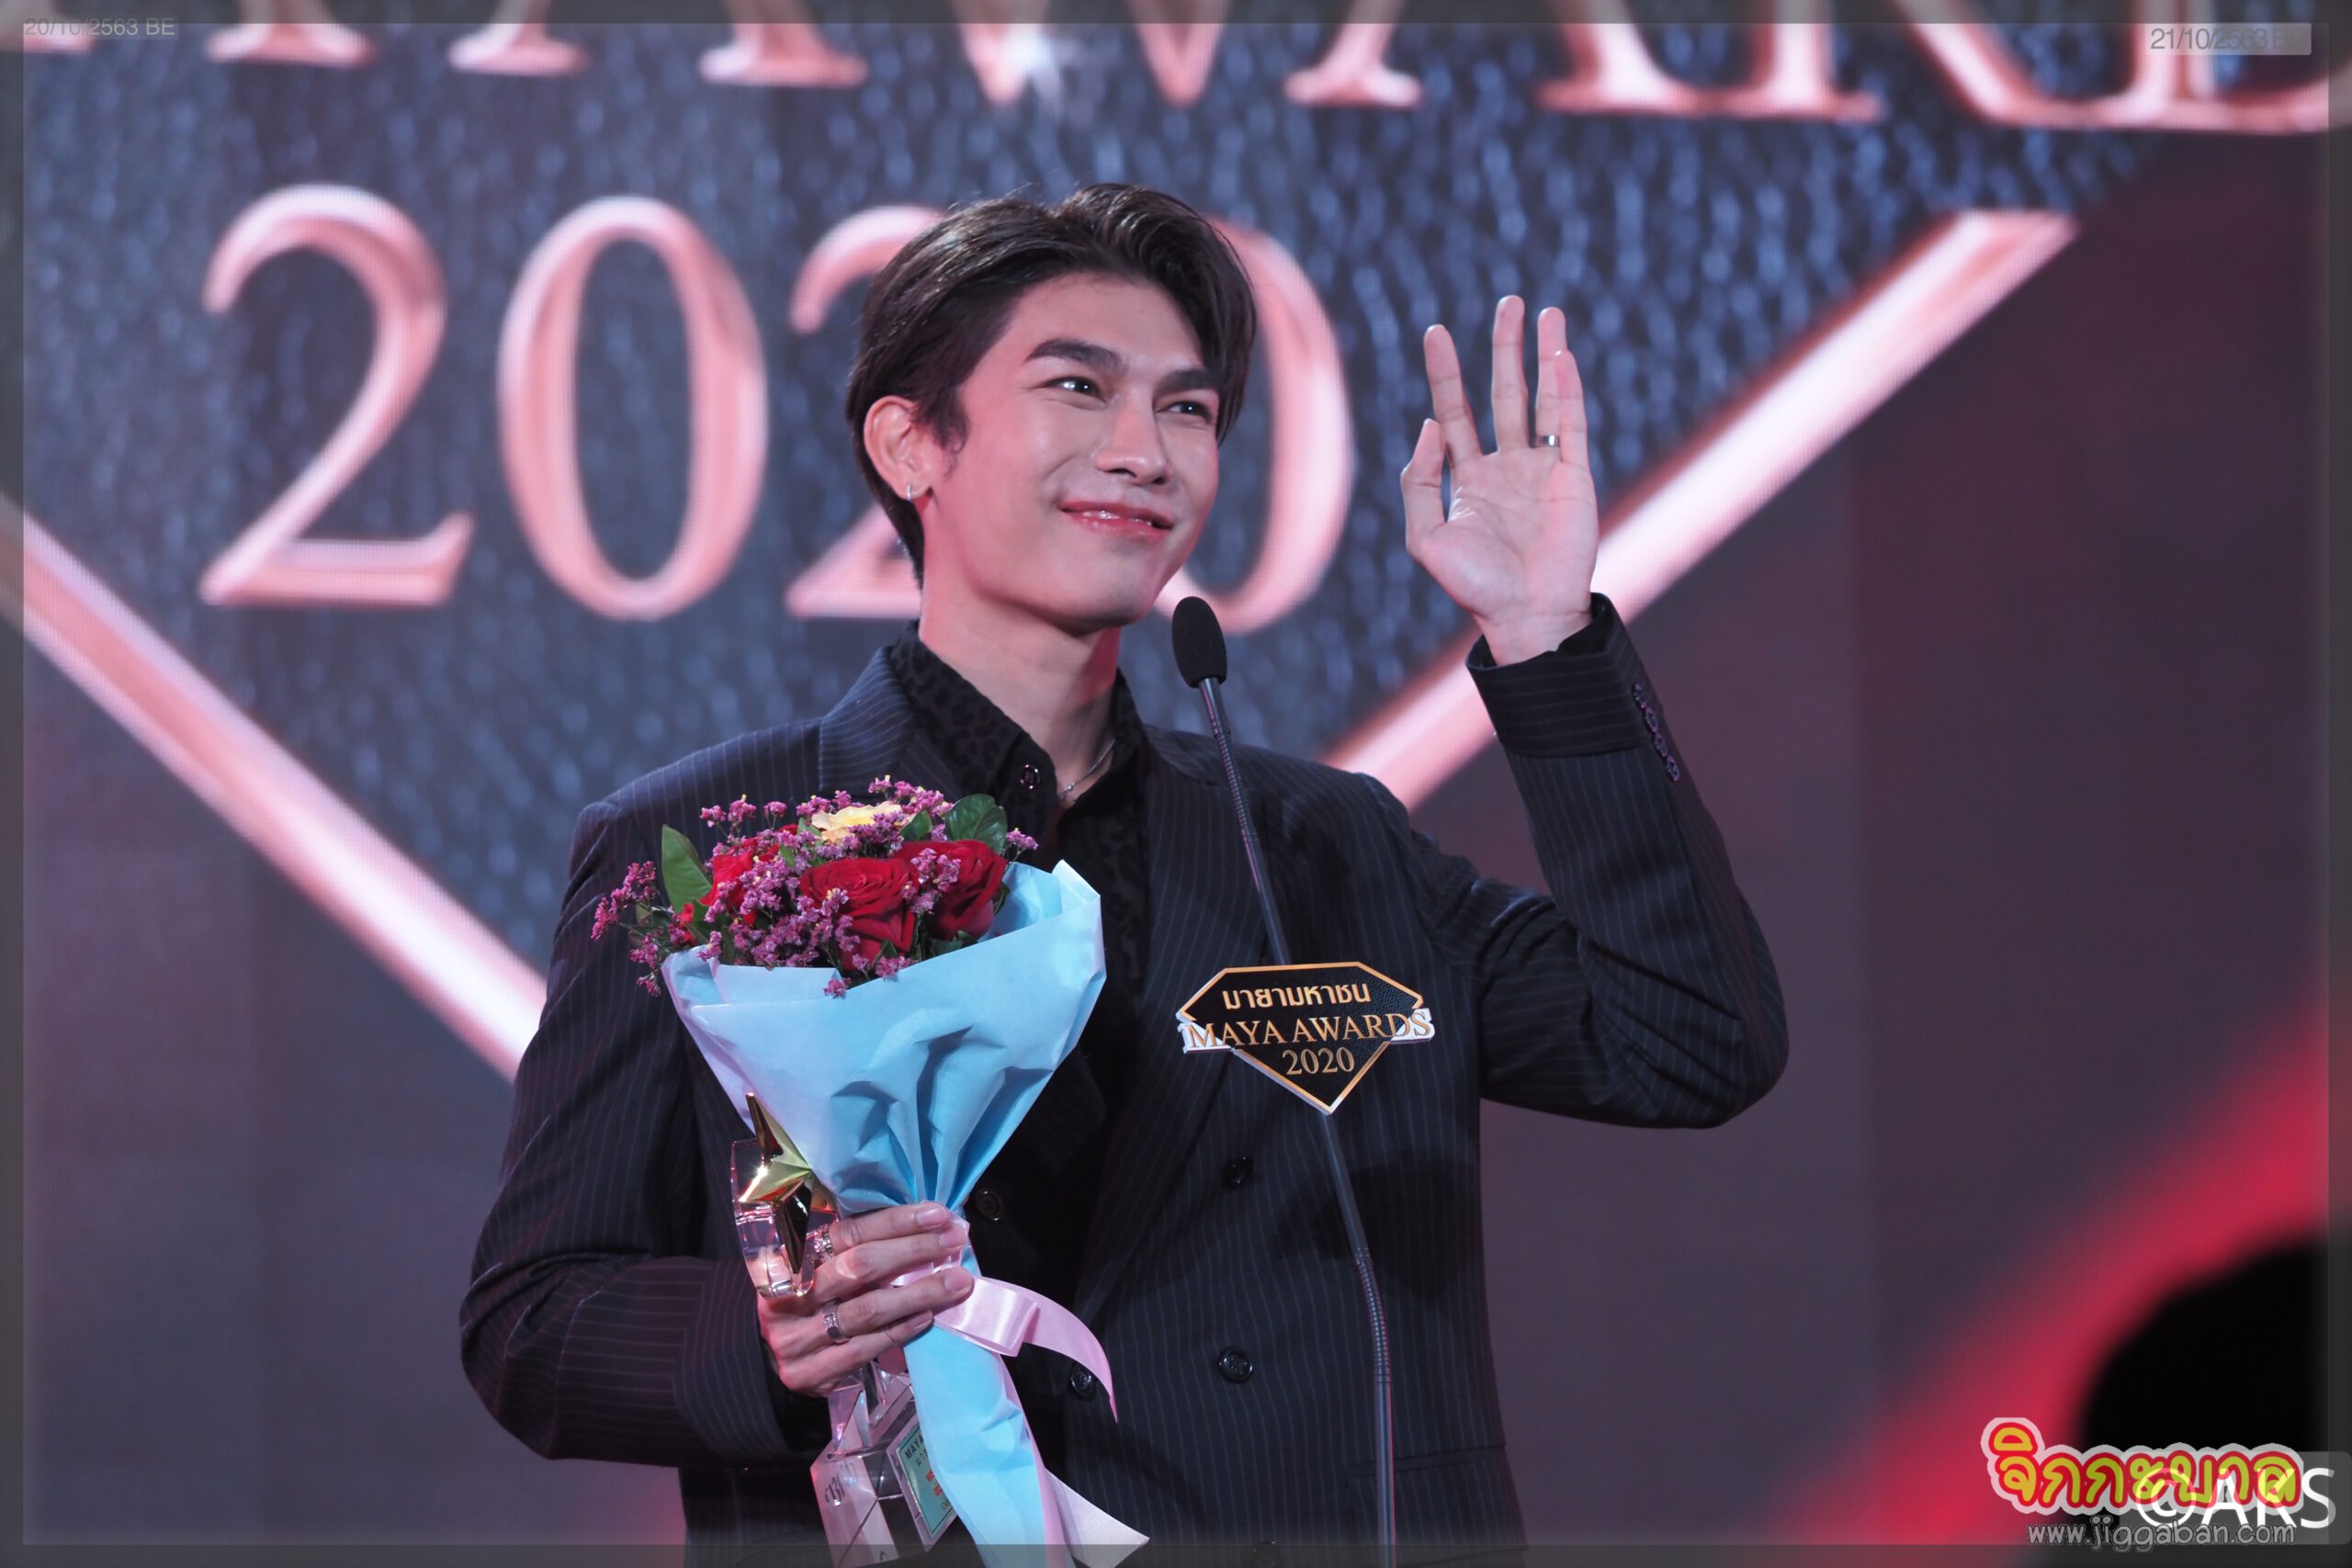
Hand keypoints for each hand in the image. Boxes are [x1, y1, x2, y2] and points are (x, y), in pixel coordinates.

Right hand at [757, 1201, 974, 1395]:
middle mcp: (789, 1294)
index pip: (848, 1232)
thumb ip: (856, 1249)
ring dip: (919, 1293)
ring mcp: (797, 1337)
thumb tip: (924, 1226)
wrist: (766, 1364)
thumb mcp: (818, 1269)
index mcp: (789, 1258)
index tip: (937, 1215)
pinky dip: (900, 1330)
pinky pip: (866, 1348)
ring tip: (956, 1282)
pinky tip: (927, 1317)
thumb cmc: (809, 1303)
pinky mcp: (810, 1373)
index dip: (895, 1222)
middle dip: (913, 1250)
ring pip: (868, 1309)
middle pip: (860, 1266)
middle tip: (954, 1240)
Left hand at [1402, 296, 1600, 663]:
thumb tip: (1429, 427)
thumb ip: (1418, 483)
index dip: (1445, 373)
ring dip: (1544, 355)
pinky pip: (1569, 424)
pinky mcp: (1574, 476)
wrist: (1526, 615)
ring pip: (1542, 399)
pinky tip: (1560, 356)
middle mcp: (1506, 466)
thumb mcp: (1425, 538)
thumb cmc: (1474, 586)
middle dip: (1504, 348)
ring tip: (1545, 313)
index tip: (1435, 332)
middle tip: (1507, 303)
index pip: (1454, 412)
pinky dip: (1566, 389)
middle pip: (1504, 393)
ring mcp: (1542, 469)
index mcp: (1469, 478)